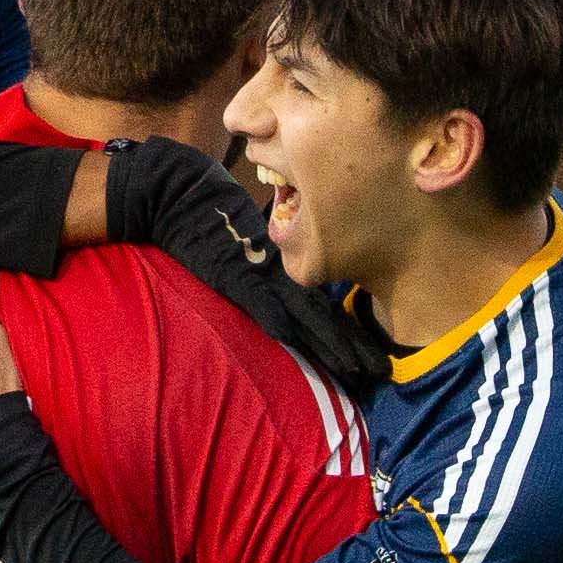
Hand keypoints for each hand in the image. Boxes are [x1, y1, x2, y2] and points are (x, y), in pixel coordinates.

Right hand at [100, 136, 390, 393]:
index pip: (323, 305)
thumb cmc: (209, 214)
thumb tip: (277, 302)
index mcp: (282, 267)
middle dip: (353, 345)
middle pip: (324, 314)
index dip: (349, 332)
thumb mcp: (244, 243)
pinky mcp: (230, 272)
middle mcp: (277, 271)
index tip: (374, 357)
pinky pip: (258, 300)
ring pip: (303, 313)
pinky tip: (296, 340)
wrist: (179, 190)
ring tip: (357, 369)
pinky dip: (277, 320)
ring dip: (330, 343)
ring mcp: (256, 272)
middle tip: (383, 372)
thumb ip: (261, 268)